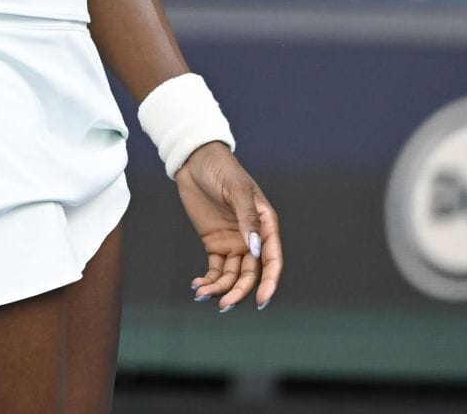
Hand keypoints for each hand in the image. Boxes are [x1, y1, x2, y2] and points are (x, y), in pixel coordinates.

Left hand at [177, 141, 281, 311]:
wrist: (194, 161)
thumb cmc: (222, 170)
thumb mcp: (237, 190)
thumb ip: (247, 219)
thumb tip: (255, 249)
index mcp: (266, 225)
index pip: (272, 259)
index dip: (269, 282)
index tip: (261, 300)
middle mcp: (252, 238)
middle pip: (251, 273)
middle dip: (239, 291)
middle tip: (224, 305)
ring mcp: (233, 242)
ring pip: (232, 275)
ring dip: (221, 289)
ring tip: (202, 295)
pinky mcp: (214, 244)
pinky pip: (215, 269)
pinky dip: (208, 280)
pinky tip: (198, 286)